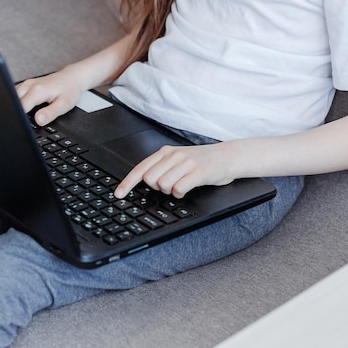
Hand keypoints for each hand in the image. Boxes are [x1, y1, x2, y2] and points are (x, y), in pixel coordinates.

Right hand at [16, 69, 84, 125]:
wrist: (72, 77)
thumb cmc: (69, 90)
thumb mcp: (64, 105)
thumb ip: (50, 113)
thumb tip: (38, 120)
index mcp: (37, 91)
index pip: (20, 108)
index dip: (19, 118)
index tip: (21, 126)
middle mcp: (29, 85)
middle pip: (13, 102)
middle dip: (15, 113)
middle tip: (21, 123)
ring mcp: (26, 84)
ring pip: (13, 98)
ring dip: (15, 107)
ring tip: (23, 116)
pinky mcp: (25, 85)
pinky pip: (15, 94)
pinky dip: (17, 102)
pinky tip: (24, 109)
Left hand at [114, 143, 236, 198]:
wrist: (228, 156)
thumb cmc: (201, 161)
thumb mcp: (178, 160)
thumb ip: (161, 167)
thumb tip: (144, 181)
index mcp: (165, 152)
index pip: (140, 168)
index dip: (127, 183)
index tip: (119, 195)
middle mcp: (173, 155)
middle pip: (150, 180)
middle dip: (157, 187)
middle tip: (171, 184)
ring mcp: (185, 163)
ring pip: (163, 185)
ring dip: (170, 191)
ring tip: (181, 185)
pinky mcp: (197, 172)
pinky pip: (178, 189)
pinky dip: (180, 193)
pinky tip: (187, 188)